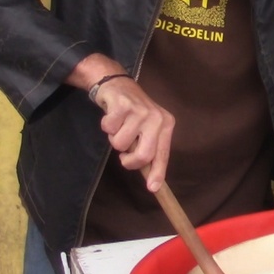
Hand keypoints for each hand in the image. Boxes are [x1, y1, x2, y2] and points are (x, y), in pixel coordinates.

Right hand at [93, 76, 174, 192]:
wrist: (118, 85)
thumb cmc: (133, 113)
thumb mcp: (147, 129)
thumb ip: (149, 149)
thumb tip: (152, 182)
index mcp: (166, 124)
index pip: (162, 154)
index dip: (157, 172)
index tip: (152, 188)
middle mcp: (156, 117)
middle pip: (143, 155)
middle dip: (129, 161)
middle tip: (124, 154)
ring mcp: (140, 111)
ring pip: (121, 144)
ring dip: (114, 139)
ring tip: (119, 126)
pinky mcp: (123, 105)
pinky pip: (109, 129)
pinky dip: (106, 126)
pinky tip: (112, 116)